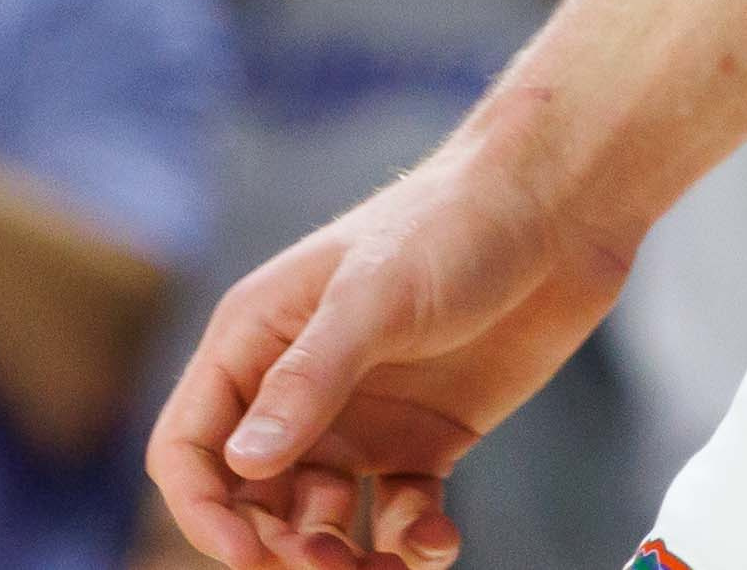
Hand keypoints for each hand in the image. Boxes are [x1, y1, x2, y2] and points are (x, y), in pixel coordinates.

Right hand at [145, 129, 634, 567]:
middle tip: (332, 564)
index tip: (249, 557)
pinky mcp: (424, 441)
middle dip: (280, 547)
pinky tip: (440, 539)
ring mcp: (361, 418)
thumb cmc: (452, 226)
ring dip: (341, 560)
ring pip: (323, 523)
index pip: (191, 445)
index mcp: (257, 339)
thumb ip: (308, 380)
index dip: (204, 510)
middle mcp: (299, 387)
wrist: (555, 210)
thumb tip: (244, 464)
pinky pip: (399, 517)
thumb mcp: (373, 297)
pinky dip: (411, 544)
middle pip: (252, 501)